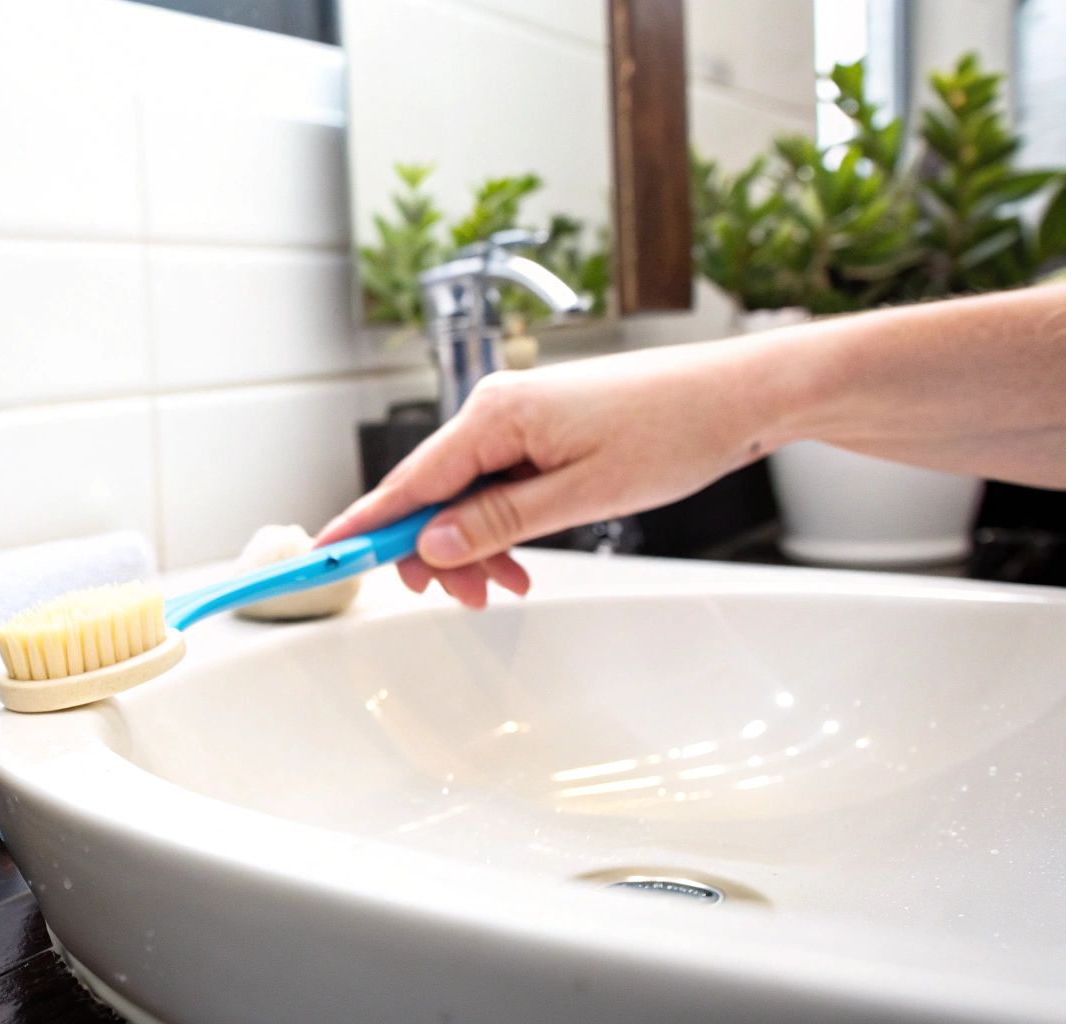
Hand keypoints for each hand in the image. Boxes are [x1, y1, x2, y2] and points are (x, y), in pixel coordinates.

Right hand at [317, 342, 780, 606]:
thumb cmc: (675, 430)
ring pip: (463, 494)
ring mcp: (517, 417)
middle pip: (430, 492)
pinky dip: (499, 524)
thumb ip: (499, 522)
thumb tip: (431, 545)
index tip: (324, 556)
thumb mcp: (582, 494)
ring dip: (473, 544)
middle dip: (435, 551)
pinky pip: (496, 483)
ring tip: (506, 586)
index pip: (407, 482)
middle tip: (465, 599)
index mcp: (494, 415)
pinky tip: (520, 558)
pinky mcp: (540, 428)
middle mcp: (495, 408)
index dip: (364, 525)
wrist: (741, 396)